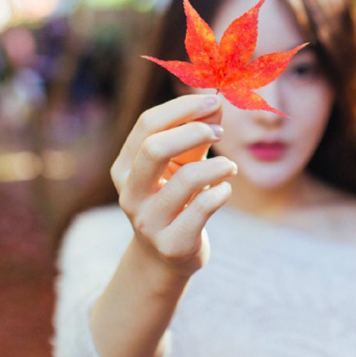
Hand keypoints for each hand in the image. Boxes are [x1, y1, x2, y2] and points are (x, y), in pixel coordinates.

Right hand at [110, 93, 237, 279]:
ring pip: (186, 179)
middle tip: (219, 132)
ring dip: (217, 165)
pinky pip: (202, 207)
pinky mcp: (171, 244)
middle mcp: (130, 193)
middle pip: (155, 148)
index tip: (213, 101)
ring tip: (230, 167)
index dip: (182, 108)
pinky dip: (221, 192)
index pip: (148, 124)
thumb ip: (196, 132)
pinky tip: (224, 190)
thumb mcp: (182, 163)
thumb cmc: (176, 198)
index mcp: (125, 167)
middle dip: (193, 131)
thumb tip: (216, 100)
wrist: (167, 256)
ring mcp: (148, 221)